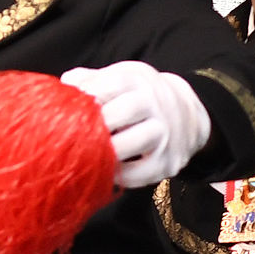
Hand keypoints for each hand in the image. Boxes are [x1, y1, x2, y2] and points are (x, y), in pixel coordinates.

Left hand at [59, 62, 211, 187]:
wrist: (188, 116)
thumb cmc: (141, 97)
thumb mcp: (122, 78)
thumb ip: (92, 80)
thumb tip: (66, 85)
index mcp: (140, 82)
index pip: (115, 83)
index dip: (90, 93)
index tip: (70, 106)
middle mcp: (157, 106)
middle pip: (127, 109)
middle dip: (98, 121)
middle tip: (74, 134)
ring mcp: (165, 135)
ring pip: (137, 140)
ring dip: (108, 149)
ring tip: (87, 154)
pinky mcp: (167, 163)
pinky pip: (140, 173)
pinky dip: (118, 175)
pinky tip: (103, 171)